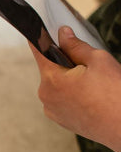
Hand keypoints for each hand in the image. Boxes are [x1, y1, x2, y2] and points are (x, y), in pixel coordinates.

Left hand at [30, 26, 120, 151]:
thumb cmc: (116, 96)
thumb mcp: (99, 61)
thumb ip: (76, 46)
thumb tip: (63, 34)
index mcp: (51, 79)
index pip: (39, 51)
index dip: (41, 38)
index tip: (39, 30)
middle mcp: (46, 96)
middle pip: (52, 69)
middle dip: (67, 63)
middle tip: (91, 65)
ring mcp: (53, 111)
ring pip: (59, 86)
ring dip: (72, 80)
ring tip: (97, 84)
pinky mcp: (63, 121)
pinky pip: (64, 100)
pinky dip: (75, 95)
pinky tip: (94, 96)